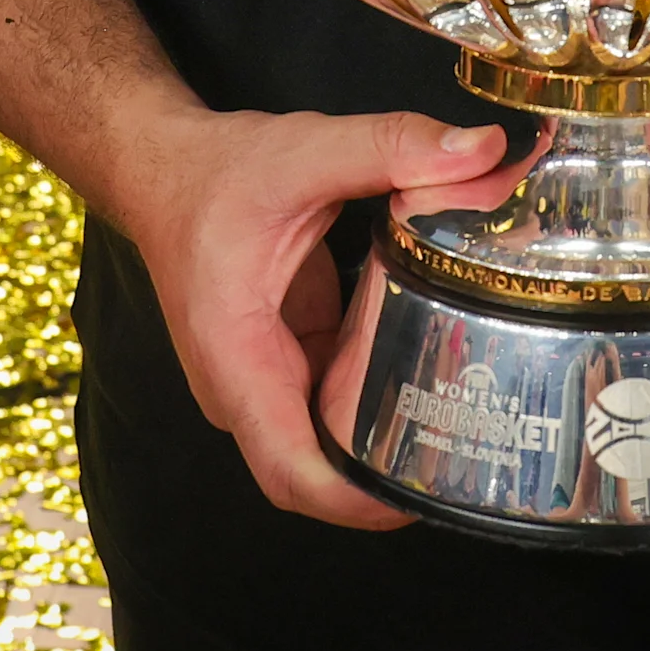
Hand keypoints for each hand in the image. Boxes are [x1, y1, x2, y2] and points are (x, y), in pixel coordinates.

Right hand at [121, 108, 508, 528]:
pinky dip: (385, 392)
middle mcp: (245, 387)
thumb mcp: (305, 150)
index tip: (419, 497)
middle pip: (318, 474)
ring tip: (473, 428)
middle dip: (389, 480)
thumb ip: (393, 147)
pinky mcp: (290, 361)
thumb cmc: (215, 172)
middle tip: (472, 461)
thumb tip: (486, 150)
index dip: (354, 503)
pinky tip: (441, 376)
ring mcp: (267, 379)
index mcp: (236, 357)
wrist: (163, 168)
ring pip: (332, 441)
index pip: (290, 470)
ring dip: (392, 439)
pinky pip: (338, 401)